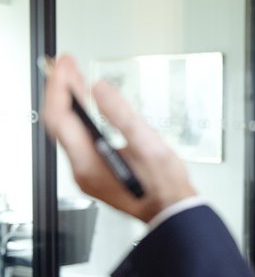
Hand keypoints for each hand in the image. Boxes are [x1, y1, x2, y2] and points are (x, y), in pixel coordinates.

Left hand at [41, 55, 195, 221]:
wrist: (172, 211)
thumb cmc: (164, 186)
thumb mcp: (148, 146)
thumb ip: (122, 115)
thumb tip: (101, 89)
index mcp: (89, 163)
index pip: (61, 116)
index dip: (61, 86)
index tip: (66, 65)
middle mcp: (81, 169)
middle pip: (59, 122)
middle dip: (61, 89)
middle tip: (67, 64)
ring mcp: (86, 172)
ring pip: (67, 130)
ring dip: (69, 102)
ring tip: (74, 78)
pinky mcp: (95, 172)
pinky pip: (77, 139)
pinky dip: (79, 117)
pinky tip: (86, 106)